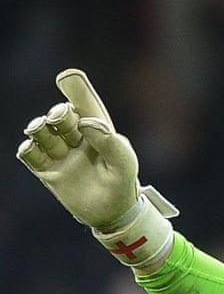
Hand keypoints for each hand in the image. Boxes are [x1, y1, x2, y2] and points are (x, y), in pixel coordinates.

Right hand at [17, 68, 176, 267]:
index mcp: (97, 130)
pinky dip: (29, 149)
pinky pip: (29, 153)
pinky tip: (33, 149)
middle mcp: (75, 137)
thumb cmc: (123, 184)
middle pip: (59, 115)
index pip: (84, 104)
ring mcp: (60, 152)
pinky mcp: (48, 170)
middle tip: (63, 119)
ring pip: (41, 130)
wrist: (114, 215)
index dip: (76, 88)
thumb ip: (111, 142)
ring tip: (46, 134)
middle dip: (59, 114)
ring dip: (41, 129)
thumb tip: (86, 123)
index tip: (68, 78)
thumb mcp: (125, 164)